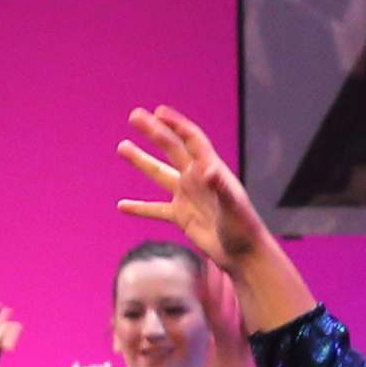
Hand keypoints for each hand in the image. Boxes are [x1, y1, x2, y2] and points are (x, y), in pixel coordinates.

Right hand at [111, 106, 274, 279]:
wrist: (244, 254)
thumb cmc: (243, 228)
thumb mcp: (234, 207)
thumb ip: (221, 187)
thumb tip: (207, 169)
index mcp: (211, 170)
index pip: (192, 140)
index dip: (176, 124)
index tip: (158, 112)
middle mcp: (196, 179)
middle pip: (172, 149)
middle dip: (154, 132)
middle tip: (134, 116)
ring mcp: (187, 197)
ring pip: (159, 174)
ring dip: (140, 160)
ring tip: (122, 147)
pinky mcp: (181, 216)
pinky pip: (155, 209)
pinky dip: (139, 208)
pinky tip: (121, 206)